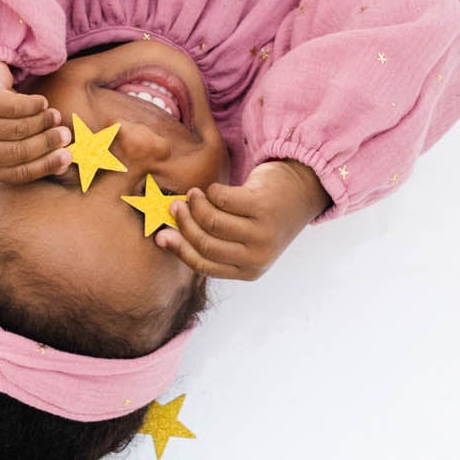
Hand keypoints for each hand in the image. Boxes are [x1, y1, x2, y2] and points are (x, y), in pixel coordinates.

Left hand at [0, 57, 70, 185]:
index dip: (45, 166)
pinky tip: (42, 102)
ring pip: (17, 129)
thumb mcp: (9, 139)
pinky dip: (33, 105)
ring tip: (55, 116)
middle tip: (65, 134)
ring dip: (43, 122)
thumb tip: (64, 165)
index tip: (68, 156)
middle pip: (17, 152)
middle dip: (47, 144)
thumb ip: (33, 155)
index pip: (16, 174)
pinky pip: (13, 107)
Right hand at [154, 159, 326, 281]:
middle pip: (206, 243)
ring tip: (194, 194)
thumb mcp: (242, 240)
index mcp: (249, 270)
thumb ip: (212, 242)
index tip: (160, 235)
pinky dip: (211, 191)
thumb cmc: (263, 218)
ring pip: (212, 221)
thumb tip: (163, 238)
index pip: (204, 265)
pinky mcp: (263, 206)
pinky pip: (222, 199)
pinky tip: (213, 189)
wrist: (299, 193)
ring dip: (196, 204)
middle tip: (175, 205)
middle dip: (184, 223)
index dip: (179, 250)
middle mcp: (257, 256)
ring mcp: (262, 232)